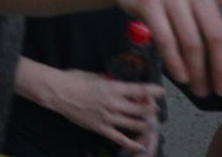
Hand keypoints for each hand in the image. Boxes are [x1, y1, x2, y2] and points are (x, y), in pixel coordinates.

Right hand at [38, 69, 161, 156]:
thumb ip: (110, 81)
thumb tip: (120, 83)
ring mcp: (108, 117)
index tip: (162, 91)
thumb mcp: (95, 75)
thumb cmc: (74, 80)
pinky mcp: (101, 128)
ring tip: (149, 122)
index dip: (153, 91)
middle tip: (155, 107)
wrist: (59, 92)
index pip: (139, 90)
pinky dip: (132, 143)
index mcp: (113, 88)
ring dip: (145, 123)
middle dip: (151, 109)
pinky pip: (120, 138)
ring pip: (134, 123)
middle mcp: (114, 104)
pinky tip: (140, 145)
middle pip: (141, 109)